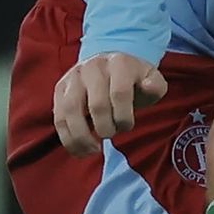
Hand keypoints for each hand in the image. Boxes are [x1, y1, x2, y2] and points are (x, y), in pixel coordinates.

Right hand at [53, 53, 168, 153]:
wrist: (110, 63)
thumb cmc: (133, 80)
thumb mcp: (151, 79)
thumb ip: (155, 85)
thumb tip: (147, 87)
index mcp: (118, 63)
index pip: (120, 93)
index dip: (124, 117)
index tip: (126, 127)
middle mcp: (93, 67)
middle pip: (96, 104)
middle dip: (105, 127)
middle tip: (111, 134)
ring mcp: (73, 77)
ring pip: (70, 111)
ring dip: (82, 137)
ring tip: (93, 150)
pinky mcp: (60, 88)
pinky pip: (58, 116)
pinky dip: (67, 138)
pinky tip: (79, 150)